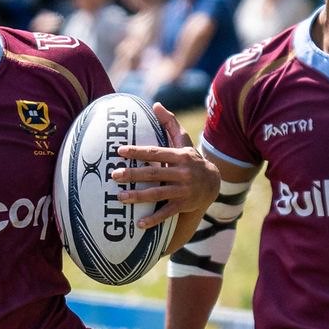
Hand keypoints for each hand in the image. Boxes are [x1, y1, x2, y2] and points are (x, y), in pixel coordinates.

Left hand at [112, 104, 217, 231]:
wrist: (214, 183)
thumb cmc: (191, 160)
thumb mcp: (184, 142)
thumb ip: (170, 124)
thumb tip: (156, 104)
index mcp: (179, 156)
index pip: (155, 152)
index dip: (138, 151)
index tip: (119, 151)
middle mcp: (182, 173)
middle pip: (154, 173)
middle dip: (133, 174)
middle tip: (114, 175)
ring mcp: (183, 190)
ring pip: (158, 194)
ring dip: (138, 196)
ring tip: (120, 197)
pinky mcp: (184, 205)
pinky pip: (167, 213)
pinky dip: (154, 219)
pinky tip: (139, 224)